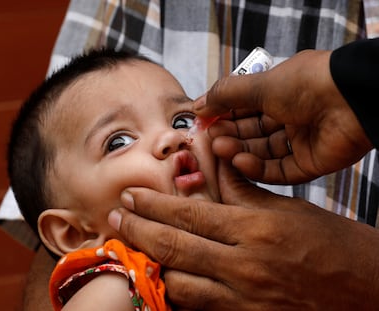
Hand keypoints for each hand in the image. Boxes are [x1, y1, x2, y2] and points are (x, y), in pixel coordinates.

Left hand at [109, 161, 378, 309]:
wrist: (366, 289)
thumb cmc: (333, 244)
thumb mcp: (288, 208)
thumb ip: (243, 191)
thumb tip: (214, 166)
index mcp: (255, 228)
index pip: (190, 214)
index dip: (154, 204)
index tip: (132, 196)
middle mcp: (244, 265)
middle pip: (175, 247)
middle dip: (139, 230)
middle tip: (116, 218)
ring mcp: (244, 298)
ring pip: (179, 284)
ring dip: (152, 265)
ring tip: (134, 247)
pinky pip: (199, 308)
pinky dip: (177, 293)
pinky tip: (165, 279)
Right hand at [194, 50, 372, 183]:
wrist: (351, 100)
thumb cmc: (306, 83)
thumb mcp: (259, 84)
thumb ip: (225, 95)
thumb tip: (198, 105)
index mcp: (280, 93)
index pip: (244, 109)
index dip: (223, 116)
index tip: (203, 122)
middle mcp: (289, 117)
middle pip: (251, 132)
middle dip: (229, 135)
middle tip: (210, 139)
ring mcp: (300, 141)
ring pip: (262, 152)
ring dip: (239, 152)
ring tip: (220, 149)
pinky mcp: (310, 163)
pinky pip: (279, 170)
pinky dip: (258, 168)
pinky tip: (240, 162)